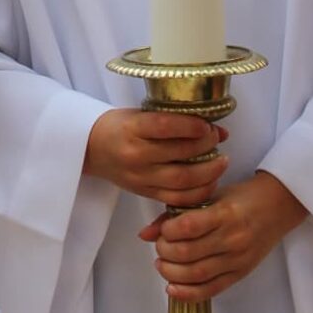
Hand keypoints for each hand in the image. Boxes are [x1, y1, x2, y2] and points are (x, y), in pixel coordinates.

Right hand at [84, 105, 227, 205]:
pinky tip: (209, 181)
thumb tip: (215, 129)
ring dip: (209, 173)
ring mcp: (141, 177)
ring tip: (221, 162)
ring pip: (183, 181)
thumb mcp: (139, 114)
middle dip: (206, 147)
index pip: (166, 126)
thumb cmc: (118, 126)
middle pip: (180, 156)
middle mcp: (136, 155)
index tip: (206, 125)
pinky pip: (177, 198)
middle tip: (217, 139)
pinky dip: (198, 192)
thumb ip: (174, 121)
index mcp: (132, 129)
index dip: (192, 126)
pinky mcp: (145, 193)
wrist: (91, 149)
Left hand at [141, 171, 306, 301]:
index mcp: (225, 214)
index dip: (168, 231)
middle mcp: (232, 238)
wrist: (280, 206)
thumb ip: (177, 214)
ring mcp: (238, 259)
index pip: (187, 227)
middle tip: (161, 247)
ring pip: (196, 275)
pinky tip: (173, 288)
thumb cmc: (244, 198)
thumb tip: (144, 234)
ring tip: (163, 264)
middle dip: (165, 252)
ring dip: (171, 273)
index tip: (164, 230)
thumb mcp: (211, 196)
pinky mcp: (241, 274)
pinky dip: (188, 294)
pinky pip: (211, 290)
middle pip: (188, 254)